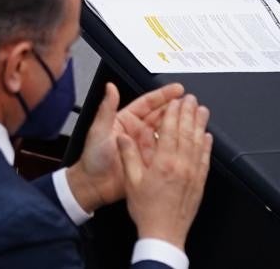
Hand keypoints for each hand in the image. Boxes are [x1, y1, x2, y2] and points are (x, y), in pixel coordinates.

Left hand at [67, 82, 184, 210]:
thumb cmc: (92, 158)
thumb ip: (107, 109)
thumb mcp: (99, 130)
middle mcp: (137, 131)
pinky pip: (168, 150)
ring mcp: (146, 146)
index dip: (163, 96)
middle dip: (177, 108)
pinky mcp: (151, 160)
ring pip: (167, 131)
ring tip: (196, 117)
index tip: (178, 90)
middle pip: (161, 115)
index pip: (147, 104)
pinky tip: (190, 141)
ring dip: (180, 124)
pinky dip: (179, 145)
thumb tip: (110, 87)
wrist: (94, 185)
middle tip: (192, 102)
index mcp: (125, 120)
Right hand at [118, 95, 212, 248]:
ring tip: (202, 111)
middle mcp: (181, 166)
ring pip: (199, 143)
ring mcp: (192, 174)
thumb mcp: (131, 180)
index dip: (173, 113)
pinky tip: (207, 138)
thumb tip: (123, 136)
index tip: (175, 100)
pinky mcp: (199, 183)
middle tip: (190, 99)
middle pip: (187, 133)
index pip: (170, 130)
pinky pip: (205, 159)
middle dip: (188, 113)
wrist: (163, 232)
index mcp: (163, 163)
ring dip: (200, 125)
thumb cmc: (146, 209)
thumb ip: (128, 155)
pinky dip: (207, 146)